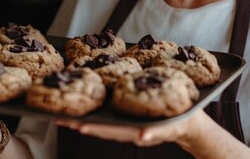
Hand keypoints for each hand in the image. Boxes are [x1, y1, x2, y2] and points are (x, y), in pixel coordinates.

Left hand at [56, 108, 204, 147]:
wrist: (189, 124)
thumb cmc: (179, 122)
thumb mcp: (169, 127)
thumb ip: (155, 132)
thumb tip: (141, 135)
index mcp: (135, 131)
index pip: (110, 131)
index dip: (93, 129)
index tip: (78, 127)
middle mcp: (128, 130)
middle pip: (101, 128)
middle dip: (81, 125)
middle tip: (61, 120)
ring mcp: (128, 126)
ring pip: (103, 125)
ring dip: (85, 122)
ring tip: (66, 117)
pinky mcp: (131, 119)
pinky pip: (111, 120)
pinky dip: (97, 118)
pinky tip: (84, 114)